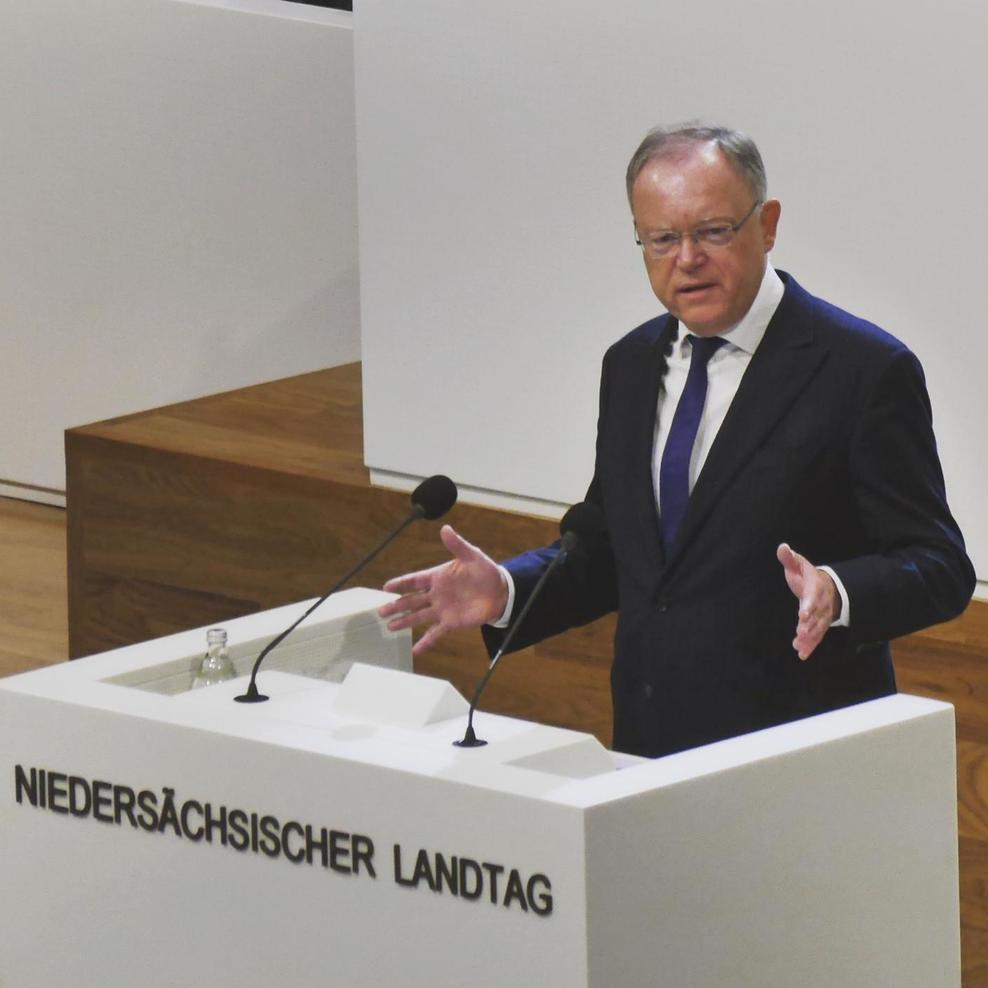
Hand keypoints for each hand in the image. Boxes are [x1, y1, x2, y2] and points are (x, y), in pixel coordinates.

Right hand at [378, 525, 507, 656]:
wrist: (500, 592)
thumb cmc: (485, 571)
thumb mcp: (472, 555)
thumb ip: (457, 544)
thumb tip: (445, 528)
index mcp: (438, 577)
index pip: (415, 580)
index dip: (401, 583)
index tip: (386, 587)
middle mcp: (436, 594)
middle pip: (411, 601)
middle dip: (396, 606)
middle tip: (381, 611)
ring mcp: (442, 609)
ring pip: (418, 617)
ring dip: (404, 622)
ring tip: (390, 627)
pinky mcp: (451, 622)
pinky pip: (436, 633)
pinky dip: (426, 642)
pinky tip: (415, 650)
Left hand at [776, 543, 840, 660]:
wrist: (827, 586)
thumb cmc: (806, 575)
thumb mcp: (797, 564)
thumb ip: (789, 558)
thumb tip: (782, 547)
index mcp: (815, 586)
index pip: (812, 596)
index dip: (808, 605)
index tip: (802, 614)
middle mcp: (821, 602)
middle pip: (817, 615)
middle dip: (809, 624)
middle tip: (801, 632)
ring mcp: (822, 615)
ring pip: (818, 627)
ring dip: (810, 637)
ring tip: (800, 646)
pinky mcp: (820, 625)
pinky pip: (817, 636)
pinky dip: (811, 645)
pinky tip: (802, 654)